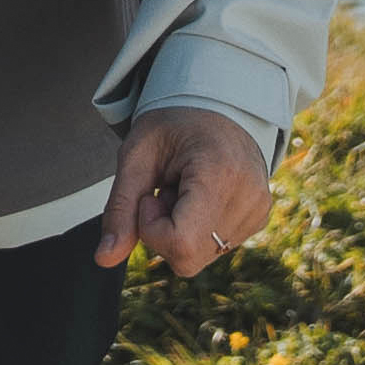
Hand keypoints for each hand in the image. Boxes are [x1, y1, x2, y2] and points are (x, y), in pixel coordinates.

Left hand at [107, 107, 274, 275]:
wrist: (216, 105)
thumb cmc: (175, 124)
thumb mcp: (137, 156)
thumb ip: (120, 208)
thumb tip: (104, 259)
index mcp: (221, 174)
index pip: (179, 242)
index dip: (152, 229)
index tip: (151, 195)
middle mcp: (249, 198)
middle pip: (188, 258)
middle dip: (163, 233)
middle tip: (165, 191)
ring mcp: (258, 211)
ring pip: (198, 257)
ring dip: (179, 232)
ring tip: (185, 189)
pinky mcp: (259, 219)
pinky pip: (214, 248)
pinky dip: (196, 230)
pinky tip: (199, 197)